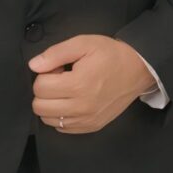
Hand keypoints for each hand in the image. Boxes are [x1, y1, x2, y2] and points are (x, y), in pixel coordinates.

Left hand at [29, 34, 152, 133]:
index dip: (45, 74)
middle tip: (61, 79)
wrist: (138, 69)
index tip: (59, 69)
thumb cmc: (110, 54)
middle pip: (39, 106)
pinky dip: (61, 116)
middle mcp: (81, 107)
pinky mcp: (92, 126)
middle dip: (44, 91)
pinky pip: (62, 128)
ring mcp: (87, 119)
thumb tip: (34, 65)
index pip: (39, 87)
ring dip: (51, 104)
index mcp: (77, 84)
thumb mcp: (83, 44)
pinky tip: (72, 102)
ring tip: (67, 91)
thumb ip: (55, 53)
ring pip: (48, 120)